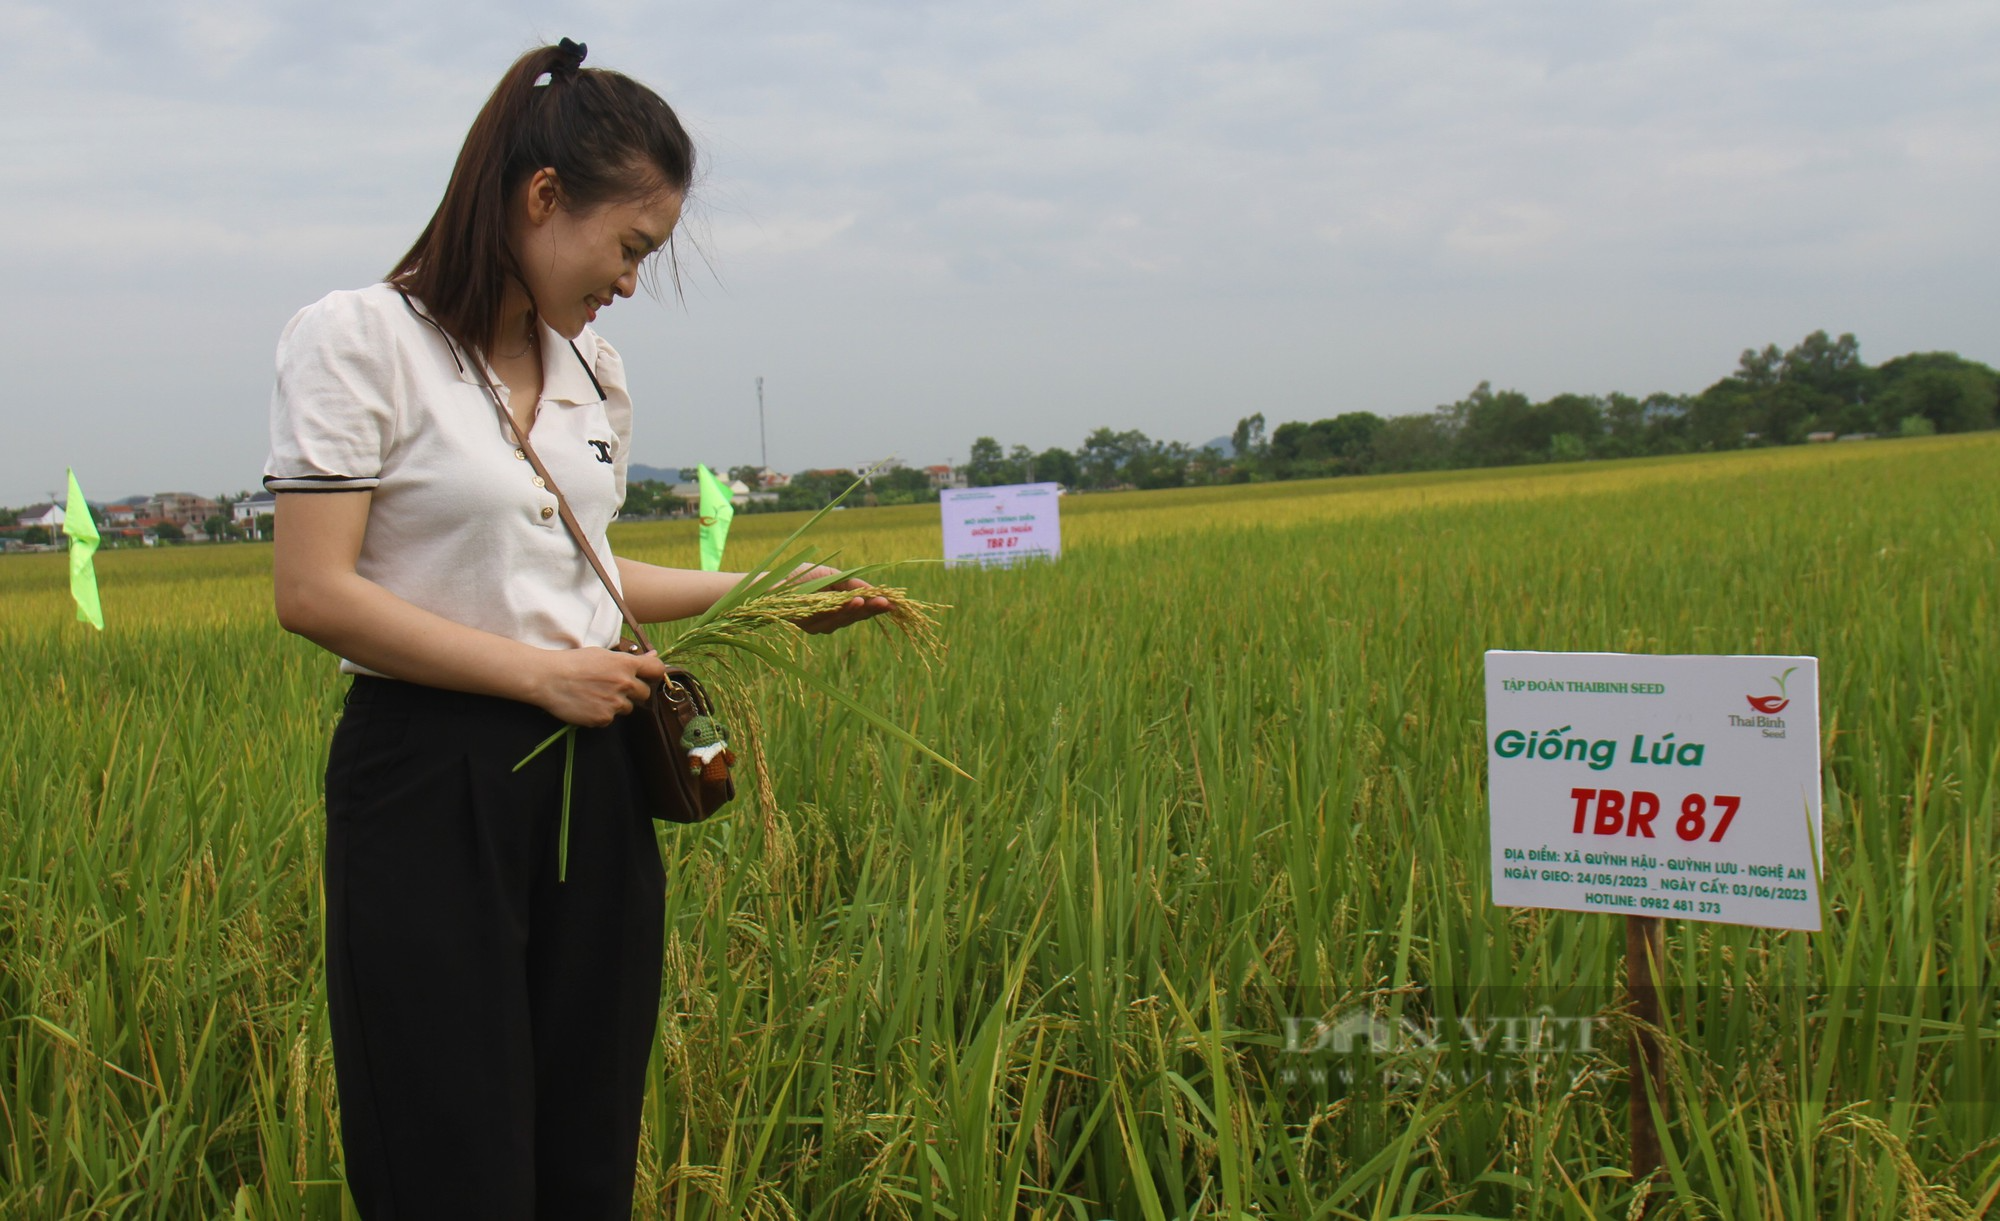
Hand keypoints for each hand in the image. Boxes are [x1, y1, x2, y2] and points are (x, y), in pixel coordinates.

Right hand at [530, 646, 666, 726]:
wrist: (547, 679)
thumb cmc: (572, 662)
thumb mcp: (601, 654)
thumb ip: (628, 659)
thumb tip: (652, 656)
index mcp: (625, 664)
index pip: (656, 669)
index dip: (654, 673)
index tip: (648, 675)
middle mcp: (624, 684)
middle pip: (644, 693)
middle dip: (633, 691)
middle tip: (613, 686)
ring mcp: (615, 703)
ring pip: (627, 708)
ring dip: (617, 703)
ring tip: (595, 694)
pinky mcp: (603, 718)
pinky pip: (610, 719)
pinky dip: (602, 714)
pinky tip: (588, 704)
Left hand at [787, 564, 891, 634]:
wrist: (768, 583)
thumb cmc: (799, 576)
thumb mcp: (829, 576)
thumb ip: (850, 584)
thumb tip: (873, 589)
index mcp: (837, 605)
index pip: (861, 608)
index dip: (877, 606)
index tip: (894, 603)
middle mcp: (829, 618)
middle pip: (854, 616)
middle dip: (869, 609)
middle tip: (886, 603)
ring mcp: (818, 623)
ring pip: (840, 619)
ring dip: (852, 610)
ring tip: (863, 601)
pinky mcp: (806, 624)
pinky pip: (824, 619)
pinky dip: (836, 611)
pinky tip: (846, 603)